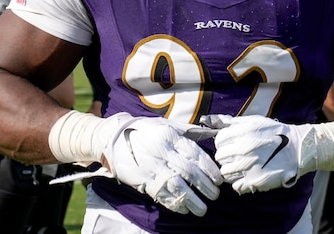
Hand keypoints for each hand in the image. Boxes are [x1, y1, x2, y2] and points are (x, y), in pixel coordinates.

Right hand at [101, 116, 222, 215]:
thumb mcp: (167, 125)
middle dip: (204, 186)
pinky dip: (173, 203)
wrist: (114, 139)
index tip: (218, 180)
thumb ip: (189, 132)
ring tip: (202, 209)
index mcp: (170, 136)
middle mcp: (161, 151)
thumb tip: (212, 134)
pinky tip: (184, 209)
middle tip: (215, 195)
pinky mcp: (141, 180)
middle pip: (188, 171)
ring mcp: (151, 167)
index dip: (209, 169)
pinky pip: (160, 194)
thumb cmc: (145, 131)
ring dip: (191, 200)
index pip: (195, 154)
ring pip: (176, 186)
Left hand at [202, 114, 315, 193]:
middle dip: (226, 156)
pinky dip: (239, 182)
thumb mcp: (254, 121)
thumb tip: (211, 120)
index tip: (230, 144)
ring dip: (230, 170)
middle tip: (235, 156)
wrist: (297, 148)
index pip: (219, 140)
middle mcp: (243, 149)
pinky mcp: (255, 181)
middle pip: (219, 157)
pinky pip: (235, 186)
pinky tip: (246, 176)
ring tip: (241, 167)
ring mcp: (248, 167)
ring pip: (225, 172)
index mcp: (242, 133)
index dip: (223, 142)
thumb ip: (232, 122)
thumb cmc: (274, 133)